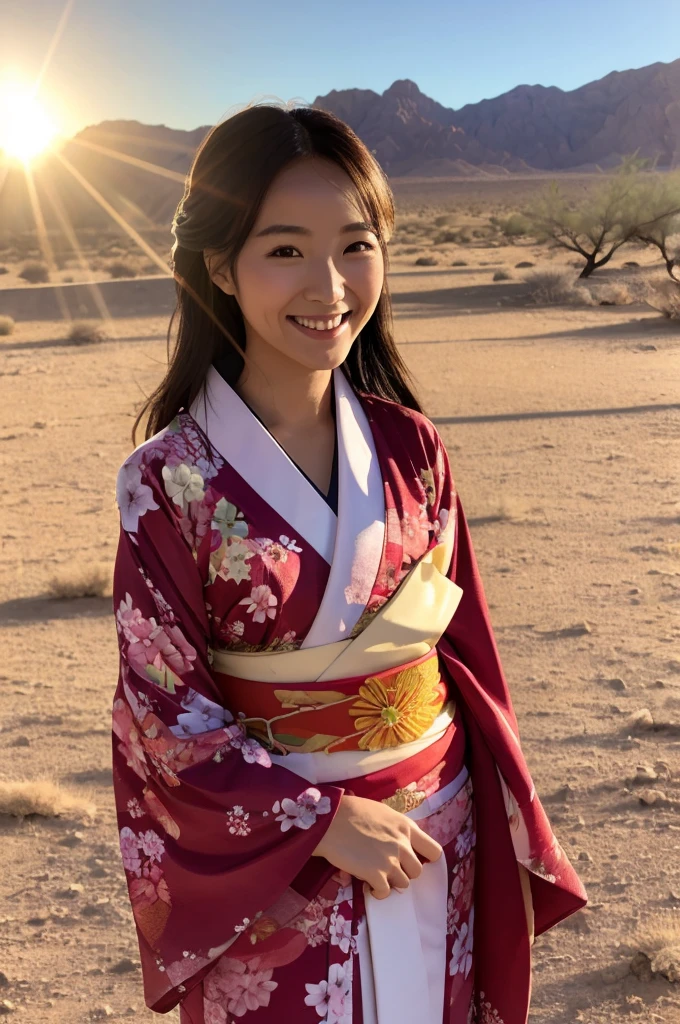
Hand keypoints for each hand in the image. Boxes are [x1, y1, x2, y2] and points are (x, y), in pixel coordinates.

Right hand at [312, 794, 442, 899]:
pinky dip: (377, 891)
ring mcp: (391, 860)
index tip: (413, 861)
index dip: (425, 859)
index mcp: (406, 827)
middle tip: (387, 868)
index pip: (434, 851)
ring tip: (374, 875)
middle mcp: (403, 844)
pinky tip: (366, 883)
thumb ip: (396, 829)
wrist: (330, 820)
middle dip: (403, 872)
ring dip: (389, 882)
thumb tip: (398, 844)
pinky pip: (385, 892)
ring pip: (403, 883)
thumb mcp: (382, 813)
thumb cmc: (352, 812)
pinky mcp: (376, 874)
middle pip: (417, 871)